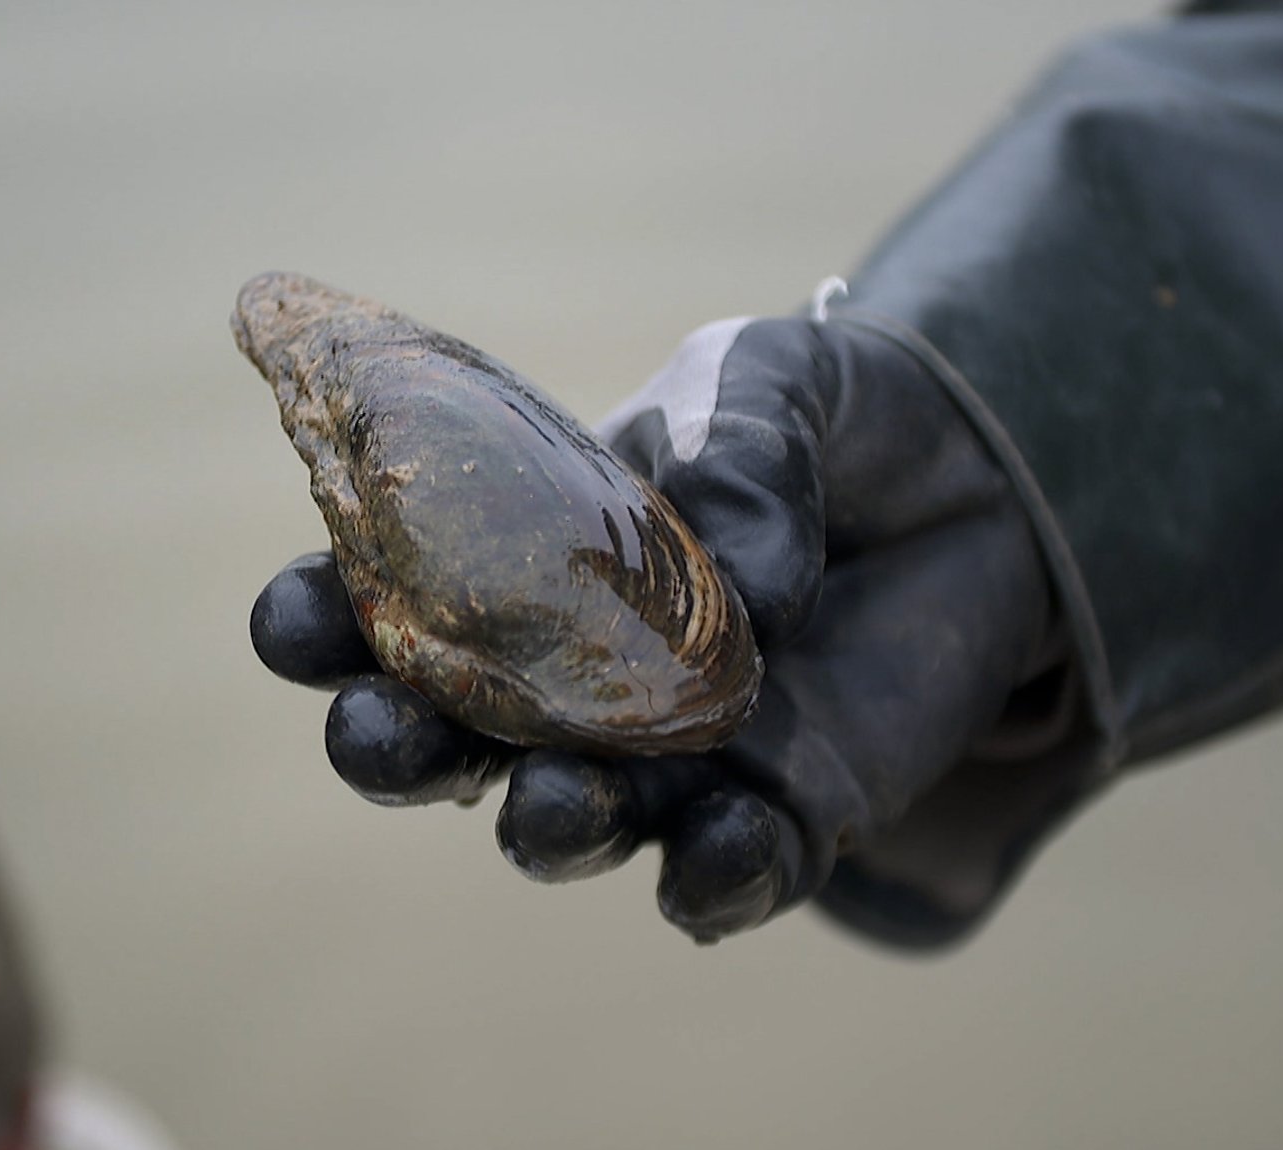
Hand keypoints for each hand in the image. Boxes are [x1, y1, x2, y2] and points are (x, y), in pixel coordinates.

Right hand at [252, 314, 1066, 943]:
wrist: (988, 490)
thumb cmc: (832, 424)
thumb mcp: (772, 377)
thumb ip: (739, 444)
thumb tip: (754, 587)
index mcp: (522, 561)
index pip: (391, 599)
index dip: (326, 618)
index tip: (293, 619)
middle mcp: (568, 679)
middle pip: (447, 739)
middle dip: (394, 749)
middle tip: (375, 737)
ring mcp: (666, 759)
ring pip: (568, 823)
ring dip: (546, 826)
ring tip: (552, 806)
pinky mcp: (780, 815)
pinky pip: (726, 873)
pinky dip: (710, 880)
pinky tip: (708, 859)